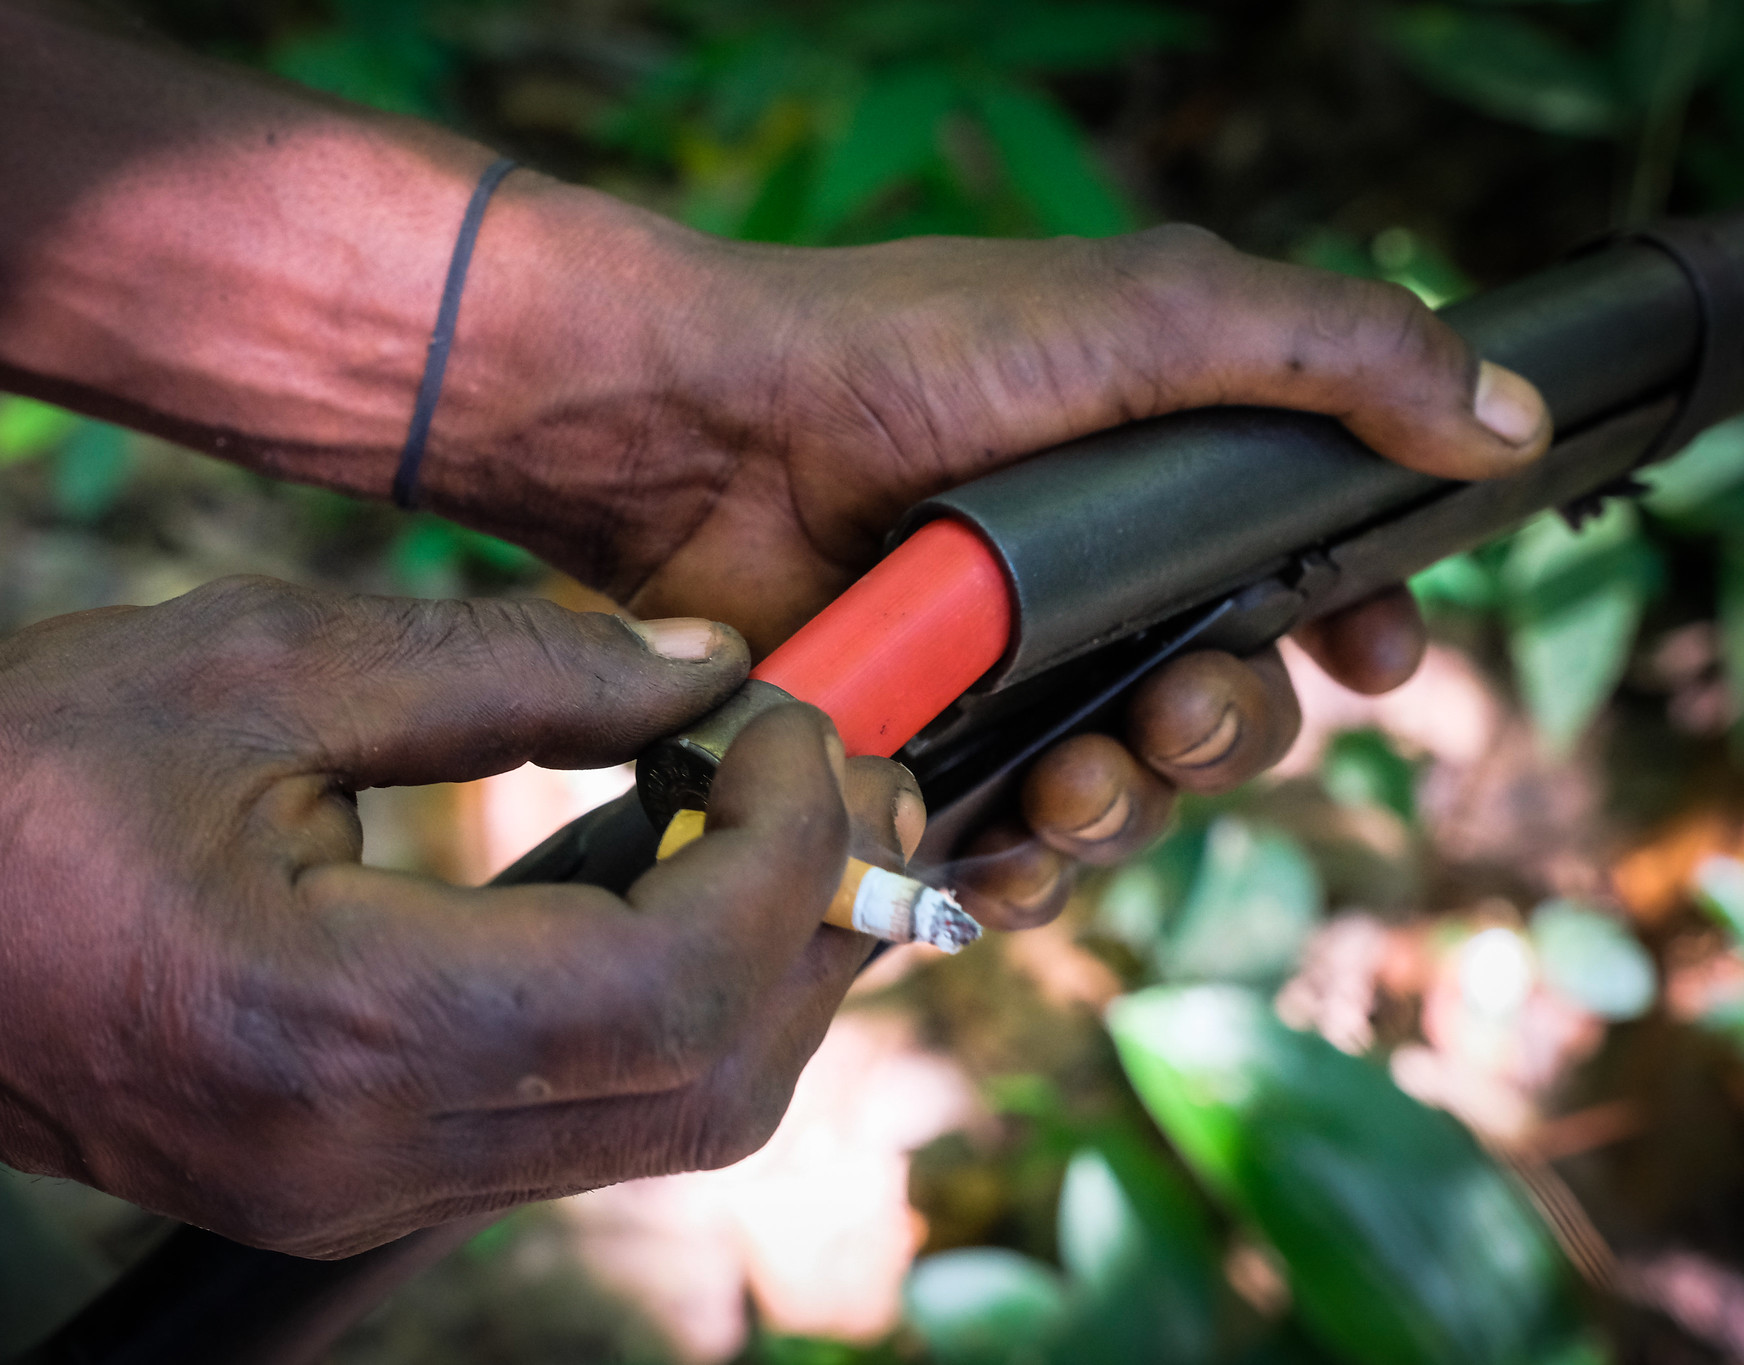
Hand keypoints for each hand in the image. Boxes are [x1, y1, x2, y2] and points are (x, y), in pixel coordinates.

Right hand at [0, 580, 917, 1253]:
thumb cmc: (0, 794)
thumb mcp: (246, 669)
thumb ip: (503, 671)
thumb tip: (703, 661)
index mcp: (340, 1025)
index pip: (678, 982)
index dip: (791, 846)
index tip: (804, 718)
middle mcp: (374, 1155)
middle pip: (712, 1082)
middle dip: (817, 920)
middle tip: (837, 764)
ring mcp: (368, 1194)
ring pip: (666, 1121)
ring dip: (758, 967)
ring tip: (770, 811)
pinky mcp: (359, 1187)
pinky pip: (580, 1123)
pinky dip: (666, 1006)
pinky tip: (662, 881)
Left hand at [432, 209, 1550, 926]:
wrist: (702, 427)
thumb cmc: (906, 353)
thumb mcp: (1145, 317)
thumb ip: (1332, 358)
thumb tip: (1506, 419)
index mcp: (1164, 491)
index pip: (1306, 587)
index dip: (1358, 633)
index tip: (1374, 656)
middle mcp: (1090, 593)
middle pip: (1226, 717)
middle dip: (1230, 738)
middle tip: (1176, 716)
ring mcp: (998, 680)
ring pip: (1121, 800)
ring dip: (1127, 814)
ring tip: (1075, 783)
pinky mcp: (910, 753)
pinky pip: (998, 854)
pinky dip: (1013, 876)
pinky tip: (995, 862)